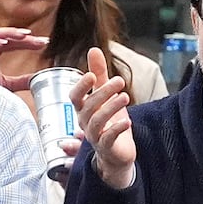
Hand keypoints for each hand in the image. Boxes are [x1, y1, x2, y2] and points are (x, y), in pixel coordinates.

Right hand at [0, 27, 48, 92]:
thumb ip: (20, 81)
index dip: (29, 42)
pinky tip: (2, 42)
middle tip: (40, 40)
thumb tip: (37, 79)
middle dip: (24, 37)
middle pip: (8, 37)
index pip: (15, 43)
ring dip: (9, 33)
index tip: (45, 43)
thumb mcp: (6, 85)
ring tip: (24, 35)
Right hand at [72, 45, 134, 188]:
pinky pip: (108, 138)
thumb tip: (93, 49)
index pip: (75, 96)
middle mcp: (85, 122)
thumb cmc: (109, 122)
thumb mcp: (106, 95)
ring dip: (111, 108)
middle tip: (120, 80)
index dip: (81, 86)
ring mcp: (95, 136)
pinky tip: (127, 121)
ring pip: (97, 121)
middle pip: (88, 106)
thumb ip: (99, 74)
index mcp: (83, 109)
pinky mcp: (107, 148)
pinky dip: (117, 129)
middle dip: (103, 92)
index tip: (91, 75)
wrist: (116, 154)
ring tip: (125, 96)